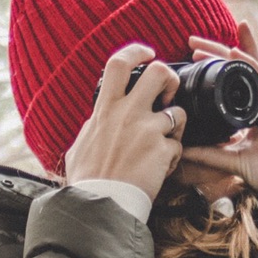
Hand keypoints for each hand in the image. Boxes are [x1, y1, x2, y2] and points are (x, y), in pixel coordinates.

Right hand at [64, 43, 186, 198]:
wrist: (99, 206)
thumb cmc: (87, 180)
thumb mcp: (80, 145)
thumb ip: (92, 127)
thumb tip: (94, 120)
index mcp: (105, 109)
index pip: (119, 64)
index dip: (136, 51)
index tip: (148, 53)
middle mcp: (128, 114)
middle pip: (159, 72)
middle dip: (170, 77)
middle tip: (168, 92)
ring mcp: (147, 131)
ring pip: (178, 110)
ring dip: (176, 124)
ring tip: (166, 141)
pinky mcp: (162, 151)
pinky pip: (178, 147)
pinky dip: (172, 157)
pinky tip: (161, 169)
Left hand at [178, 20, 257, 204]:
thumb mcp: (234, 161)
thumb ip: (209, 153)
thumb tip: (182, 149)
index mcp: (251, 115)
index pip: (229, 87)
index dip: (212, 74)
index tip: (189, 63)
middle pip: (237, 72)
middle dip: (215, 55)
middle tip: (191, 42)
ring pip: (250, 68)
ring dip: (227, 54)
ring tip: (204, 44)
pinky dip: (251, 64)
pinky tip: (235, 53)